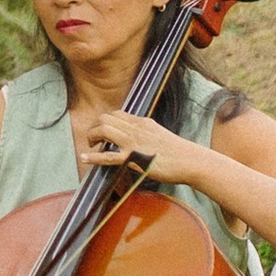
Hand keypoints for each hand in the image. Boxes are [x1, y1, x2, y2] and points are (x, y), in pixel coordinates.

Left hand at [75, 104, 193, 187]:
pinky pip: (108, 156)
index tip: (101, 131)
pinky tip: (85, 158)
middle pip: (105, 118)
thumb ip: (146, 134)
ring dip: (92, 137)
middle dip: (94, 127)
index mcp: (143, 122)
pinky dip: (93, 157)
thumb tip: (137, 139)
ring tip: (91, 145)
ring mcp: (134, 142)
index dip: (104, 121)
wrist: (191, 161)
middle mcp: (136, 128)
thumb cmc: (179, 153)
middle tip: (93, 139)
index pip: (116, 114)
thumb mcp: (160, 135)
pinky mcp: (134, 159)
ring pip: (103, 130)